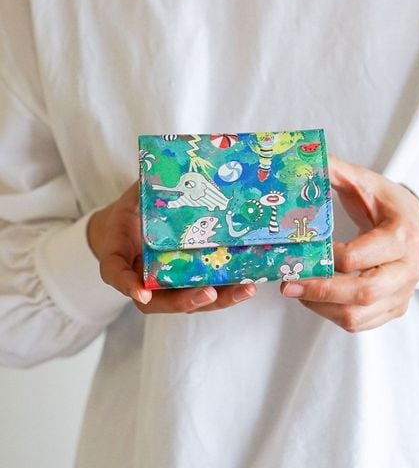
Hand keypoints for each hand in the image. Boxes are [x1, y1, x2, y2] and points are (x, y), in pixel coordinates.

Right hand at [87, 181, 255, 312]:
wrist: (130, 230)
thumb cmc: (128, 215)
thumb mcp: (130, 200)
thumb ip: (143, 190)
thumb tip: (168, 166)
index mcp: (120, 261)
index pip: (118, 275)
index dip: (128, 284)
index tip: (141, 292)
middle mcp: (144, 281)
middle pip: (163, 301)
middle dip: (188, 300)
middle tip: (208, 293)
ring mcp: (169, 286)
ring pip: (192, 301)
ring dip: (220, 299)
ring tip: (245, 289)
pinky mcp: (190, 284)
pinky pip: (208, 291)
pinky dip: (229, 289)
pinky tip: (250, 282)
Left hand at [280, 155, 418, 331]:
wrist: (416, 221)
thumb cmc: (386, 201)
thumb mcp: (364, 181)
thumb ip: (333, 171)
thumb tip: (298, 161)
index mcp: (403, 235)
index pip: (358, 257)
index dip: (326, 258)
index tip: (300, 251)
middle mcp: (408, 268)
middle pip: (363, 292)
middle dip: (320, 291)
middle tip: (288, 284)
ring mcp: (403, 292)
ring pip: (359, 315)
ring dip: (321, 307)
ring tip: (296, 291)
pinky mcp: (395, 306)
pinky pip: (361, 323)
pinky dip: (332, 315)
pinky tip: (314, 298)